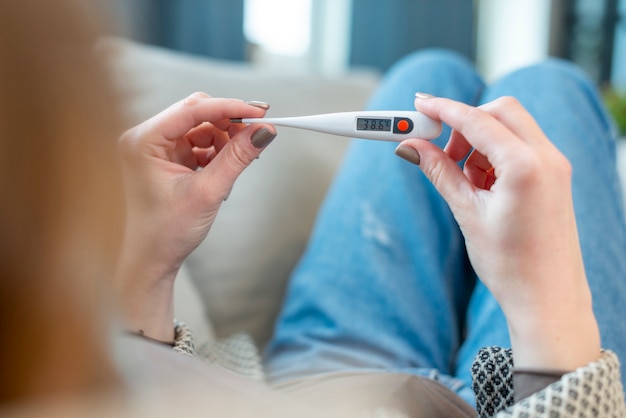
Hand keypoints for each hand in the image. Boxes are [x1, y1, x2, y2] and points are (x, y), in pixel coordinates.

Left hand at [116, 93, 275, 340]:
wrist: (152, 260)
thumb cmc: (167, 231)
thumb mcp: (208, 191)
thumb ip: (237, 157)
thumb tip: (265, 131)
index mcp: (144, 141)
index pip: (193, 109)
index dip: (229, 108)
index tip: (259, 113)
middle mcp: (146, 138)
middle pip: (196, 113)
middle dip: (228, 122)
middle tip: (258, 132)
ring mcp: (156, 148)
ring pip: (200, 127)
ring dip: (225, 138)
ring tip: (242, 158)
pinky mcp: (167, 158)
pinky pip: (198, 143)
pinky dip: (217, 151)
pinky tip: (227, 166)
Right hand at [396, 95, 599, 369]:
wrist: (547, 299)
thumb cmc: (511, 264)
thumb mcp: (467, 213)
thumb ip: (439, 171)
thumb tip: (411, 147)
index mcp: (526, 166)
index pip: (477, 120)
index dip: (443, 109)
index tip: (418, 105)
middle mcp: (547, 158)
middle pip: (499, 112)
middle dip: (465, 124)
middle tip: (441, 152)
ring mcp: (555, 166)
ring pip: (510, 128)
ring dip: (479, 144)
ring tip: (464, 184)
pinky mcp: (554, 176)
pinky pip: (520, 148)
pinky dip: (495, 157)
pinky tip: (483, 189)